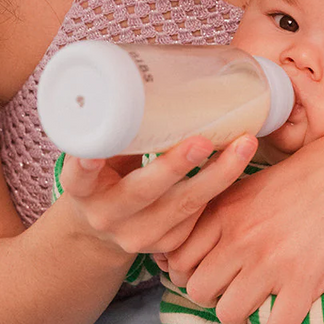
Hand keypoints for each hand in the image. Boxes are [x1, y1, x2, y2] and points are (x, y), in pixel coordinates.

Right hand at [59, 134, 257, 255]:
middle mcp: (107, 215)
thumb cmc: (108, 174)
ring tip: (244, 145)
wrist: (105, 226)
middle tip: (204, 140)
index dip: (85, 167)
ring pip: (184, 207)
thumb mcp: (104, 154)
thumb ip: (122, 130)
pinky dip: (220, 188)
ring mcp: (138, 236)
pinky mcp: (167, 245)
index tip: (93, 156)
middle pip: (143, 192)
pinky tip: (238, 163)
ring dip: (219, 175)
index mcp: (84, 190)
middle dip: (176, 166)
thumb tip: (152, 77)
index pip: (79, 178)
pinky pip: (198, 217)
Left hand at [163, 129, 323, 323]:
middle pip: (199, 291)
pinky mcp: (302, 281)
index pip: (178, 261)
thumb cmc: (299, 181)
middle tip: (232, 292)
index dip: (187, 275)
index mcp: (223, 213)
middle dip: (212, 298)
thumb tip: (185, 239)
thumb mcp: (248, 185)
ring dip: (241, 319)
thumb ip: (216, 211)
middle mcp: (240, 239)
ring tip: (257, 309)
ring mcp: (270, 262)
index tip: (206, 276)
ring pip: (229, 315)